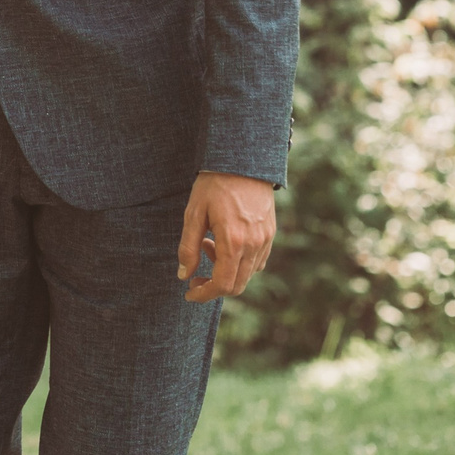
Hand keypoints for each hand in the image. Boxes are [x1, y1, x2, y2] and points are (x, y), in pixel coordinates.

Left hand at [177, 171, 274, 302]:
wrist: (243, 160)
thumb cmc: (214, 183)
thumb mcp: (194, 213)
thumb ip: (188, 247)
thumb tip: (184, 275)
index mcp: (233, 241)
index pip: (222, 284)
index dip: (204, 294)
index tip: (189, 293)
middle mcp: (253, 245)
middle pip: (237, 285)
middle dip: (213, 286)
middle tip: (195, 275)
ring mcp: (265, 240)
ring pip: (248, 275)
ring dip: (225, 271)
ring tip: (208, 245)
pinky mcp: (270, 234)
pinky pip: (257, 261)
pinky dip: (240, 262)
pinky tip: (225, 244)